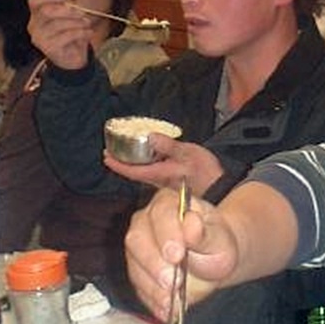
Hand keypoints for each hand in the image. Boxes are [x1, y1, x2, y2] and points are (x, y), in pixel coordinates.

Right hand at [27, 0, 93, 69]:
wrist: (75, 57)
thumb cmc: (71, 32)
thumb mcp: (67, 12)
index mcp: (37, 14)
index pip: (34, 0)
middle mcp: (34, 26)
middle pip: (47, 12)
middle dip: (68, 10)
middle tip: (82, 12)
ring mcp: (39, 38)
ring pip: (58, 25)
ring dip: (77, 22)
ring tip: (87, 23)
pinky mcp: (48, 49)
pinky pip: (66, 37)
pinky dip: (80, 33)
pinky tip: (88, 33)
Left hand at [104, 137, 224, 193]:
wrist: (219, 187)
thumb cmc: (204, 172)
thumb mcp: (188, 154)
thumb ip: (168, 146)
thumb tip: (150, 136)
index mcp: (159, 173)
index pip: (132, 170)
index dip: (118, 164)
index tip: (106, 156)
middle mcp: (158, 180)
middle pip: (135, 171)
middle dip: (122, 162)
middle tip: (111, 150)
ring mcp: (164, 182)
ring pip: (142, 172)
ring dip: (133, 162)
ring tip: (125, 150)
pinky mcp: (170, 181)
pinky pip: (152, 171)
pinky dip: (145, 163)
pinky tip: (147, 155)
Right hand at [124, 187, 239, 320]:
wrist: (214, 260)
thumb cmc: (216, 243)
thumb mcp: (219, 238)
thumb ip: (206, 233)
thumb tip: (191, 224)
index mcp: (169, 204)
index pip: (161, 213)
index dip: (167, 234)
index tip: (177, 254)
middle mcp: (146, 222)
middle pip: (136, 239)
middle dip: (153, 263)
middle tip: (171, 280)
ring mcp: (138, 249)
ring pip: (134, 266)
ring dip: (152, 286)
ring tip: (173, 299)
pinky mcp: (138, 273)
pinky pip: (138, 287)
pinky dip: (152, 301)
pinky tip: (167, 308)